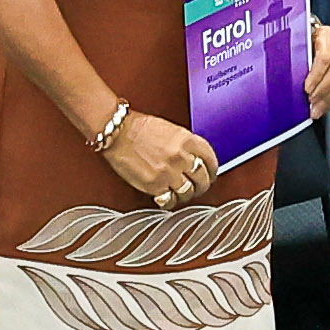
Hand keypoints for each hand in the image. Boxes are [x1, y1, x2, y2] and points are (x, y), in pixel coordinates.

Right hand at [102, 110, 220, 208]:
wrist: (117, 132)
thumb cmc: (139, 128)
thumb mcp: (171, 129)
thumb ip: (186, 145)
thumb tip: (195, 159)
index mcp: (187, 140)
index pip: (211, 159)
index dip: (213, 170)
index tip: (210, 173)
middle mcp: (180, 157)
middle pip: (203, 178)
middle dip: (203, 184)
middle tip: (198, 186)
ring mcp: (168, 172)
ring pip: (189, 192)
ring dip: (187, 194)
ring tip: (182, 192)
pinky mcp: (154, 185)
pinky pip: (170, 201)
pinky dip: (170, 201)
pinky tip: (168, 197)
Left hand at [304, 23, 329, 116]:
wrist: (310, 31)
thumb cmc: (300, 37)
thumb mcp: (296, 42)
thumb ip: (295, 56)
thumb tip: (288, 78)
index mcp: (325, 34)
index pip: (324, 57)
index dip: (316, 75)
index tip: (306, 88)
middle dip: (323, 89)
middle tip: (311, 101)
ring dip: (329, 97)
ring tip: (316, 108)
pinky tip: (324, 106)